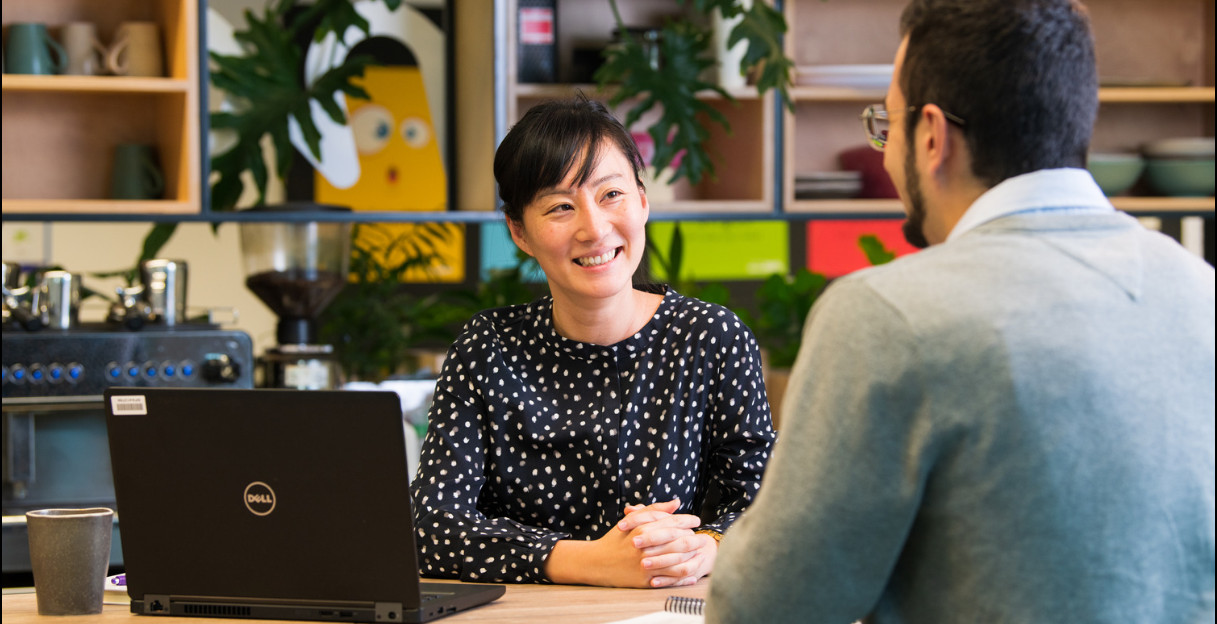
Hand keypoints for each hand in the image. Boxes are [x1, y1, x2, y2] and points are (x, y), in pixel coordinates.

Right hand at [544, 498, 715, 587]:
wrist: (596, 562)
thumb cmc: (616, 539)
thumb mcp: (632, 521)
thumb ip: (655, 510)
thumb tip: (676, 502)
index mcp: (642, 528)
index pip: (671, 522)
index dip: (687, 521)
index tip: (696, 520)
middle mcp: (645, 545)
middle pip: (678, 541)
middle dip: (695, 539)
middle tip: (703, 538)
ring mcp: (645, 563)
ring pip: (677, 560)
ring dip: (692, 557)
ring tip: (701, 555)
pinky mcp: (644, 579)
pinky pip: (669, 578)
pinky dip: (683, 577)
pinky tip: (692, 574)